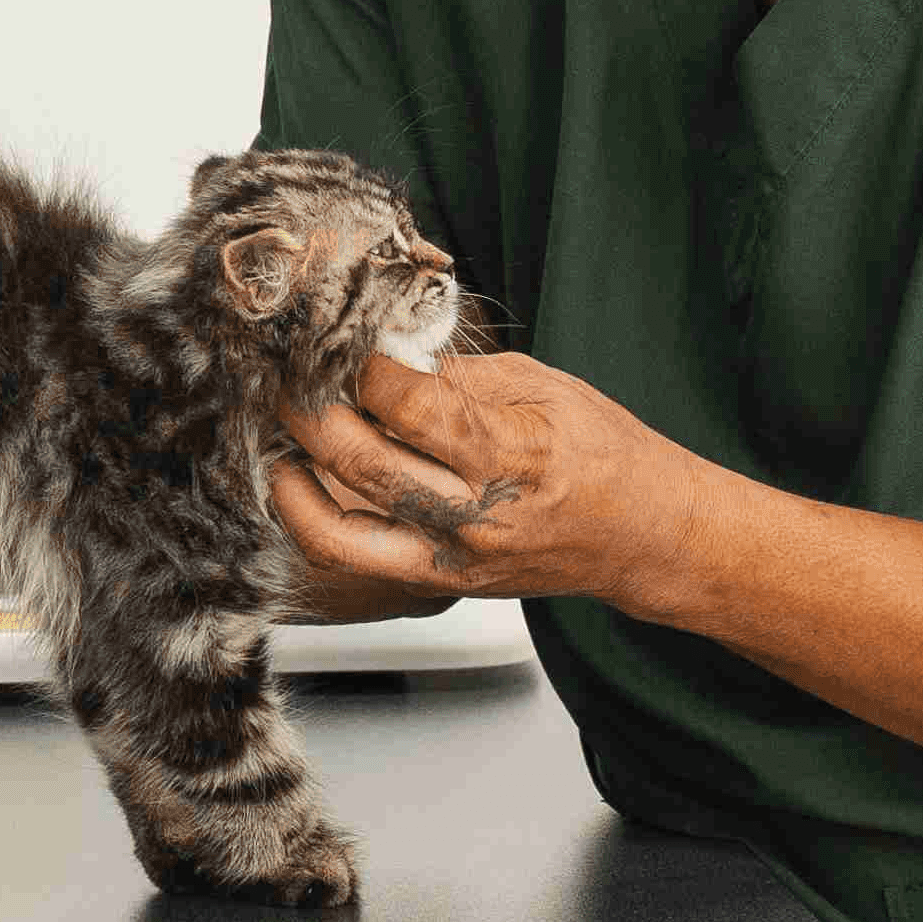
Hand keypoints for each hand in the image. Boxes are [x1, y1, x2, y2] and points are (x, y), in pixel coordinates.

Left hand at [274, 350, 704, 612]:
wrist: (645, 537)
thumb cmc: (604, 453)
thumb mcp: (543, 387)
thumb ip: (458, 376)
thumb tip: (384, 350)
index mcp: (513, 453)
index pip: (409, 406)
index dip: (358, 367)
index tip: (334, 336)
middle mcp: (477, 516)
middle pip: (360, 463)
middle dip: (305, 412)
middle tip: (282, 375)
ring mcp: (454, 559)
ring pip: (338, 530)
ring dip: (290, 476)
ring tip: (277, 431)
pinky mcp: (439, 585)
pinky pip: (354, 557)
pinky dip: (312, 519)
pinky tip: (297, 479)